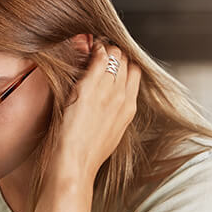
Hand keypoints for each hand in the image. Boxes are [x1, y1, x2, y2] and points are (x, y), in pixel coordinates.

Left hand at [51, 41, 139, 182]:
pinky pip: (99, 60)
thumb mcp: (109, 133)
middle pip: (127, 63)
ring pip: (116, 57)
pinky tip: (91, 48)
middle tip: (103, 49)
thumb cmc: (87, 155)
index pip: (135, 74)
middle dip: (117, 53)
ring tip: (95, 46)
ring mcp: (107, 92)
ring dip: (106, 49)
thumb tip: (109, 107)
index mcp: (129, 109)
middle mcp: (122, 98)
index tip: (114, 61)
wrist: (75, 165)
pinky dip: (96, 51)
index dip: (125, 64)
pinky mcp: (88, 89)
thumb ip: (113, 115)